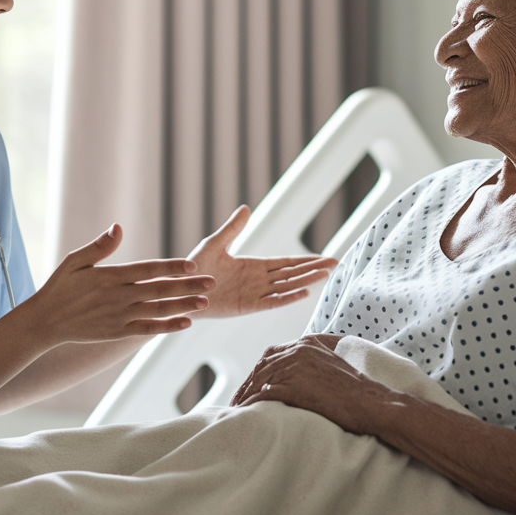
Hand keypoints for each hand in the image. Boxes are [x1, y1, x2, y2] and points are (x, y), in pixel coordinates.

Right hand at [22, 224, 215, 344]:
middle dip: (188, 286)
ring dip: (184, 306)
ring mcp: (120, 316)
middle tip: (212, 281)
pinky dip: (167, 326)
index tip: (192, 265)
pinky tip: (186, 323)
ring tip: (205, 302)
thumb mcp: (75, 261)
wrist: (46, 321)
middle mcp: (119, 297)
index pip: (148, 270)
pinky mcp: (118, 332)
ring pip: (159, 310)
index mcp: (111, 277)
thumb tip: (118, 227)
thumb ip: (99, 246)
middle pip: (160, 290)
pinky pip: (148, 329)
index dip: (171, 267)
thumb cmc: (60, 287)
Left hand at [186, 206, 337, 317]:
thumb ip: (232, 229)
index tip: (325, 258)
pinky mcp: (247, 306)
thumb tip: (246, 208)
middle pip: (293, 274)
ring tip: (326, 275)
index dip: (306, 260)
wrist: (180, 290)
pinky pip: (272, 301)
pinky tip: (303, 292)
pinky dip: (288, 298)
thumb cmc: (194, 267)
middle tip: (335, 264)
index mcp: (254, 265)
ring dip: (306, 281)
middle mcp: (258, 280)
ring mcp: (255, 293)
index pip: (286, 262)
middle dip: (314, 269)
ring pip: (287, 286)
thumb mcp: (214, 243)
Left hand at [230, 335, 398, 435]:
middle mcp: (299, 351)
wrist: (370, 403)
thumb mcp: (332, 367)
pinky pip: (262, 394)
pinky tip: (244, 413)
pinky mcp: (294, 386)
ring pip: (259, 380)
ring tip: (236, 409)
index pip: (271, 354)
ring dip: (244, 395)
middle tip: (237, 399)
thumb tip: (295, 377)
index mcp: (307, 344)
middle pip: (261, 366)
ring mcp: (295, 367)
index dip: (257, 370)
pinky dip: (250, 403)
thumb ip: (312, 364)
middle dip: (247, 382)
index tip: (249, 384)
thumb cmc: (355, 391)